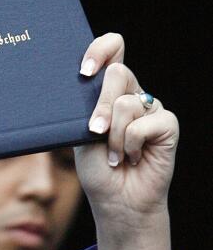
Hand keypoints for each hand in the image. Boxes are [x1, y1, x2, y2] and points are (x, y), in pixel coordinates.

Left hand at [75, 33, 178, 231]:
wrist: (117, 200)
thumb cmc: (98, 169)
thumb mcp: (81, 135)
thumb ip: (88, 108)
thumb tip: (91, 81)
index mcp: (108, 91)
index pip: (113, 49)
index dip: (101, 50)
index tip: (85, 72)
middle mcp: (132, 94)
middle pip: (118, 74)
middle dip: (100, 107)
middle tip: (95, 132)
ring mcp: (151, 108)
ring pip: (127, 102)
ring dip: (114, 135)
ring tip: (115, 156)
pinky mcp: (166, 124)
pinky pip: (144, 123)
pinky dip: (131, 144)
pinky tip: (132, 158)